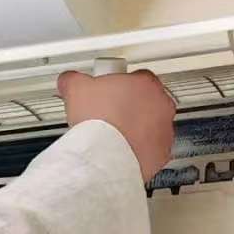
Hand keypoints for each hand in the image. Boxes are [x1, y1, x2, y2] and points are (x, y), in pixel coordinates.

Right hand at [57, 69, 175, 181]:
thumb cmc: (98, 122)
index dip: (121, 84)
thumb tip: (69, 81)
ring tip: (115, 134)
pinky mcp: (162, 153)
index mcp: (145, 84)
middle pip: (148, 100)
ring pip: (153, 125)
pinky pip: (153, 148)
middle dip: (132, 106)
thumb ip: (74, 79)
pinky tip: (122, 150)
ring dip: (138, 128)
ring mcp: (165, 130)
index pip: (137, 76)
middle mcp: (161, 105)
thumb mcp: (76, 88)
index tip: (110, 92)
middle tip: (111, 113)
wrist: (105, 157)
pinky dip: (140, 149)